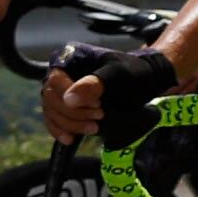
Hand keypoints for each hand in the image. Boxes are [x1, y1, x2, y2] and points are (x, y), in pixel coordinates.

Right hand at [44, 47, 166, 149]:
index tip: (97, 106)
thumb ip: (95, 84)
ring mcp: (60, 90)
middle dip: (73, 114)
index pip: (55, 81)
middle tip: (98, 119)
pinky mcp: (65, 106)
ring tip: (94, 129)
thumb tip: (69, 100)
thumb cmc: (134, 73)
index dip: (71, 96)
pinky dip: (60, 131)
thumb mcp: (119, 74)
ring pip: (51, 111)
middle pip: (51, 98)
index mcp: (69, 57)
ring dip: (70, 124)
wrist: (145, 82)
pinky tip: (71, 139)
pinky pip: (53, 120)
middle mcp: (59, 73)